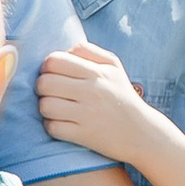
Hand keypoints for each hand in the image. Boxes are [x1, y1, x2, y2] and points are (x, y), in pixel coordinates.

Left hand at [36, 43, 165, 168]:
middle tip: (53, 92)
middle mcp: (93, 92)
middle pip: (44, 83)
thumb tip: (63, 50)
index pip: (54, 61)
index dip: (47, 67)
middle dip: (43, 87)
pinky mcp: (83, 135)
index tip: (55, 74)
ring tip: (57, 108)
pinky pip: (52, 127)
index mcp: (98, 72)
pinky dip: (53, 126)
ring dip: (46, 108)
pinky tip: (63, 123)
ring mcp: (87, 115)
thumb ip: (88, 51)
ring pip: (45, 106)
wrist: (141, 132)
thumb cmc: (121, 95)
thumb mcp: (113, 66)